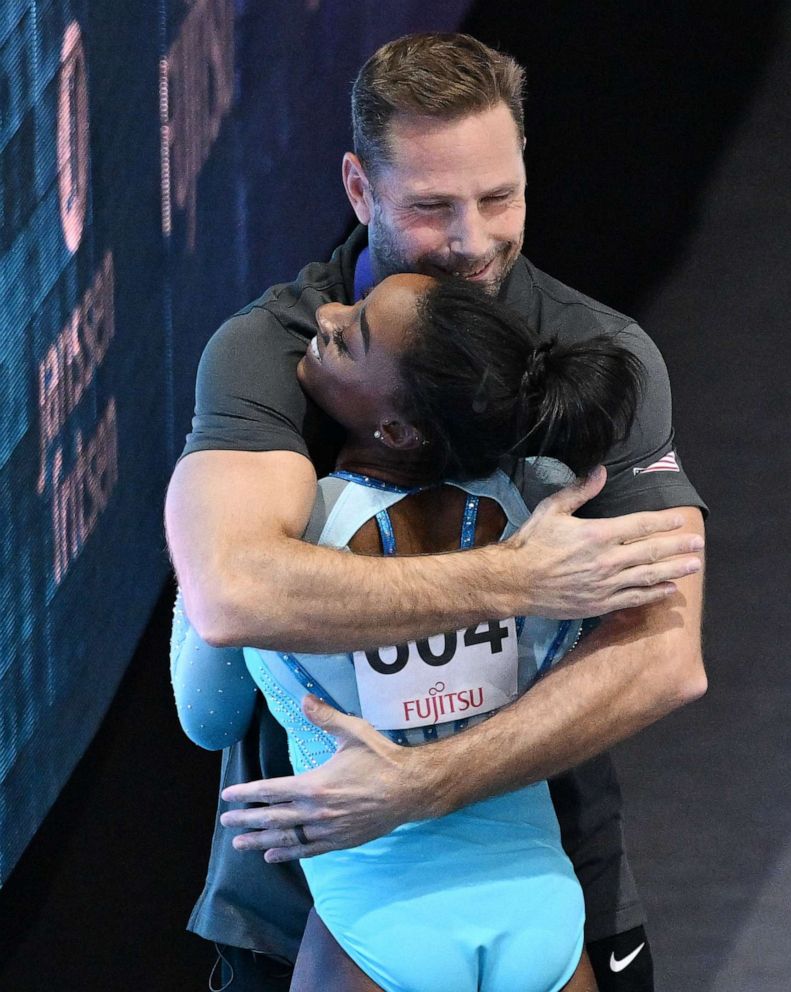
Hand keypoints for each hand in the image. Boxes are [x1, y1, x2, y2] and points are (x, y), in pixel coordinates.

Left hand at [219, 696, 430, 861]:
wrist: (411, 789)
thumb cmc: (382, 758)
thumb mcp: (353, 732)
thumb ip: (325, 717)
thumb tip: (303, 698)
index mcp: (315, 785)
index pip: (271, 791)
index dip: (247, 793)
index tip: (228, 797)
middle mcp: (316, 811)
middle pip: (273, 818)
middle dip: (247, 821)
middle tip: (226, 824)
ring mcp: (328, 829)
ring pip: (287, 838)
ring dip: (261, 841)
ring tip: (240, 845)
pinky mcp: (341, 841)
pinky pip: (308, 850)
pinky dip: (289, 853)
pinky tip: (273, 855)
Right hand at [509, 466, 703, 617]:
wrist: (514, 582)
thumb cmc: (532, 543)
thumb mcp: (552, 510)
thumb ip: (580, 491)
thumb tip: (601, 471)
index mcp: (597, 533)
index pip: (640, 525)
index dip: (663, 522)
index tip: (680, 519)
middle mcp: (607, 560)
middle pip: (651, 551)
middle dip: (677, 545)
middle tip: (698, 543)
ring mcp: (605, 584)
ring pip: (648, 575)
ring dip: (674, 570)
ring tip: (693, 565)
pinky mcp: (600, 604)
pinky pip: (634, 599)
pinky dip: (654, 594)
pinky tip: (669, 590)